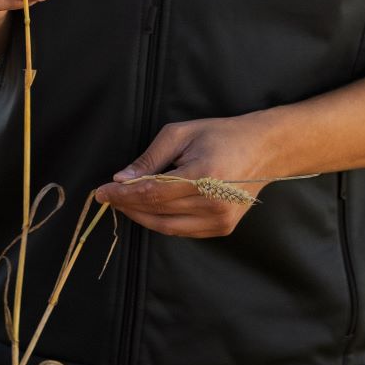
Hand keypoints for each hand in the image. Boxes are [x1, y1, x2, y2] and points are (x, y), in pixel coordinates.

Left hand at [92, 115, 274, 237]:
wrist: (263, 150)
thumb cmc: (220, 135)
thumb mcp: (181, 134)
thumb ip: (150, 158)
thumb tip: (122, 178)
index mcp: (203, 176)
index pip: (152, 193)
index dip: (123, 194)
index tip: (101, 191)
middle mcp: (213, 203)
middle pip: (156, 212)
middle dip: (127, 205)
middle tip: (108, 196)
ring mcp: (220, 220)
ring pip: (166, 226)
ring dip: (140, 216)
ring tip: (124, 202)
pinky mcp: (222, 229)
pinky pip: (182, 231)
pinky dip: (161, 222)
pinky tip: (149, 209)